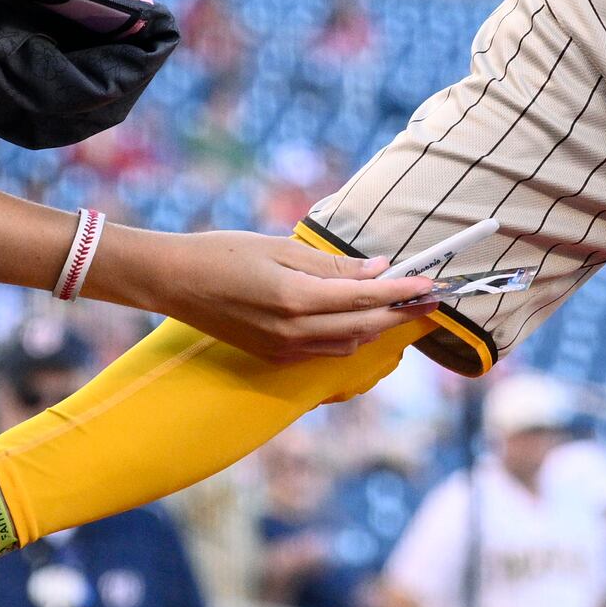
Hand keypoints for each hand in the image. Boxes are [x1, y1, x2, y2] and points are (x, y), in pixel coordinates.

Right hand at [96, 230, 437, 361]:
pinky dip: (349, 334)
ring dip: (377, 325)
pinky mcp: (275, 356)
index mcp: (297, 299)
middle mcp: (295, 332)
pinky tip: (356, 315)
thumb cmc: (224, 253)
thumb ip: (332, 266)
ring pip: (349, 342)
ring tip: (397, 303)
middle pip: (366, 325)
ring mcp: (284, 349)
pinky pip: (325, 350)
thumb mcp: (281, 250)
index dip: (404, 292)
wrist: (174, 281)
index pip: (367, 297)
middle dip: (401, 312)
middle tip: (428, 296)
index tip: (431, 284)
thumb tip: (378, 270)